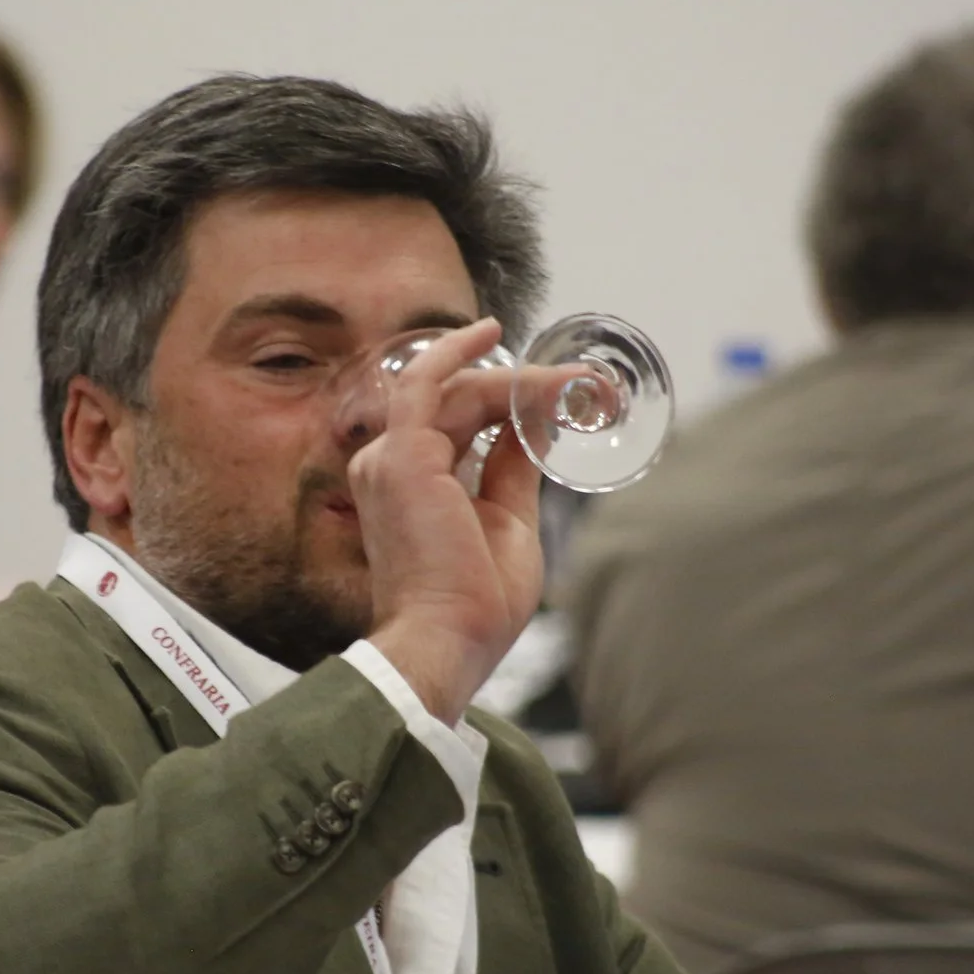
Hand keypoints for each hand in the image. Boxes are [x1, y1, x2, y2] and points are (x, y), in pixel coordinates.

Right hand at [353, 318, 544, 722]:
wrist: (448, 639)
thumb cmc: (473, 604)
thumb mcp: (509, 522)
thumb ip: (514, 470)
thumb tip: (538, 429)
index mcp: (412, 487)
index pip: (462, 424)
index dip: (512, 403)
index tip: (563, 395)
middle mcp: (390, 466)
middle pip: (463, 402)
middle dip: (525, 387)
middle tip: (583, 384)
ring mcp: (391, 457)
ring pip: (457, 391)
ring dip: (516, 379)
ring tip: (573, 380)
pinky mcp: (404, 453)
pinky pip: (428, 382)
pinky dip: (459, 353)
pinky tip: (490, 334)